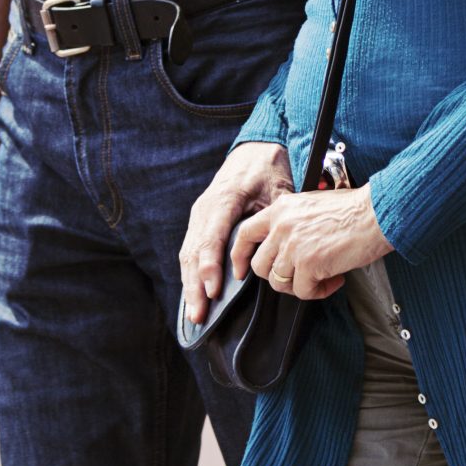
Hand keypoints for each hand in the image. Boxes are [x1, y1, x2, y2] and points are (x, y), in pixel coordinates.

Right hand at [180, 142, 294, 323]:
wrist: (254, 149)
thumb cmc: (268, 168)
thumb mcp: (278, 188)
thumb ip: (273, 220)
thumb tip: (275, 251)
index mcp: (223, 200)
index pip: (212, 240)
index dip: (211, 269)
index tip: (214, 292)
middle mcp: (205, 209)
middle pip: (194, 253)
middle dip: (195, 287)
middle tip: (199, 316)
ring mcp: (199, 214)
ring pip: (188, 254)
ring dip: (189, 285)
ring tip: (194, 314)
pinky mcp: (200, 220)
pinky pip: (191, 250)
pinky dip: (190, 274)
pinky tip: (193, 294)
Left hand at [235, 183, 392, 299]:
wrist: (377, 214)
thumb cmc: (353, 210)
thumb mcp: (312, 205)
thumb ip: (292, 223)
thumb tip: (284, 251)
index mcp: (281, 208)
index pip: (246, 233)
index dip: (240, 256)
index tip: (241, 270)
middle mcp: (282, 225)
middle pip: (260, 265)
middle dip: (278, 277)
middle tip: (300, 276)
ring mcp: (293, 245)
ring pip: (279, 282)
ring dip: (300, 285)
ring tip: (322, 277)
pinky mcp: (309, 263)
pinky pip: (302, 291)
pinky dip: (319, 291)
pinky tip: (334, 279)